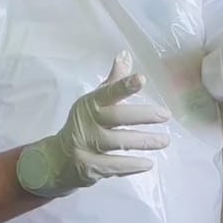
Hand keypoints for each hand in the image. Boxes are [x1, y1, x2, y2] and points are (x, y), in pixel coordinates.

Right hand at [17, 52, 171, 197]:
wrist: (57, 159)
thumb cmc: (83, 125)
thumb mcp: (94, 102)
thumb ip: (113, 83)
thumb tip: (126, 55)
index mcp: (89, 104)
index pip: (107, 93)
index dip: (124, 86)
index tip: (142, 79)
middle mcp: (86, 123)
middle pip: (117, 117)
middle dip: (143, 115)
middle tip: (165, 114)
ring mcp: (86, 146)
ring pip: (119, 143)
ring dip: (144, 142)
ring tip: (164, 140)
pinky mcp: (89, 167)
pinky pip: (115, 166)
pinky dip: (132, 165)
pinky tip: (148, 163)